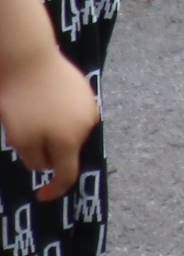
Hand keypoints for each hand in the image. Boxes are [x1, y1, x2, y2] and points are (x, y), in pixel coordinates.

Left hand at [0, 43, 94, 201]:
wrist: (29, 60)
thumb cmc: (23, 103)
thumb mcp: (22, 139)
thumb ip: (35, 160)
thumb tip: (46, 164)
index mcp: (71, 141)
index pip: (67, 175)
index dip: (55, 189)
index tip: (40, 195)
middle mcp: (87, 124)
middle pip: (66, 150)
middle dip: (47, 151)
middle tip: (22, 138)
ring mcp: (89, 104)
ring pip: (68, 131)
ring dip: (52, 132)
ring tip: (29, 116)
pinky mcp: (84, 88)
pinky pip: (71, 112)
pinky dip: (56, 115)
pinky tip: (39, 102)